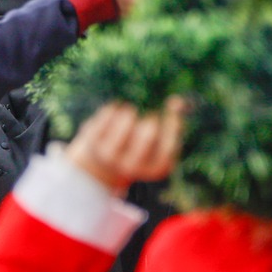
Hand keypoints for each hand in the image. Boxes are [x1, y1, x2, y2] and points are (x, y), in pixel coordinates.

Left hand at [66, 98, 186, 194]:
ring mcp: (110, 156)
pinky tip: (114, 117)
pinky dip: (115, 109)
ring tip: (128, 118)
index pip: (171, 143)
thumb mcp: (161, 142)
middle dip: (150, 119)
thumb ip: (174, 122)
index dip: (173, 121)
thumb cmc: (140, 151)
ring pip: (128, 116)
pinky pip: (110, 111)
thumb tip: (178, 101)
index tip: (170, 111)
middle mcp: (132, 168)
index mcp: (155, 170)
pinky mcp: (93, 141)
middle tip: (146, 121)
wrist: (102, 167)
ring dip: (130, 112)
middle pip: (149, 130)